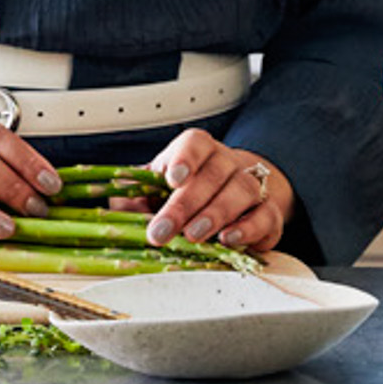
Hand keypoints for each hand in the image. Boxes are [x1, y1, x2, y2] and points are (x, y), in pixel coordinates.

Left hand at [142, 131, 293, 254]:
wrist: (236, 195)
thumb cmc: (188, 191)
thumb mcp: (155, 190)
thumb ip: (134, 198)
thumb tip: (114, 211)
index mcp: (198, 151)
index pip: (195, 144)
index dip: (185, 158)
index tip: (172, 178)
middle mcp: (227, 163)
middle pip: (213, 174)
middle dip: (185, 204)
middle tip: (164, 230)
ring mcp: (251, 185)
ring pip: (242, 190)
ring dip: (216, 214)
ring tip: (194, 235)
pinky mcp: (269, 213)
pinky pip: (266, 215)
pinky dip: (249, 228)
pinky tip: (229, 239)